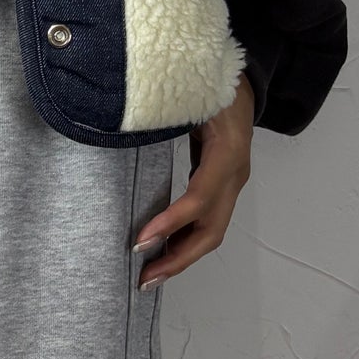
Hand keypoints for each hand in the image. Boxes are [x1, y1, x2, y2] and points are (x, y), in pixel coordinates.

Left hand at [133, 71, 253, 288]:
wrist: (239, 79)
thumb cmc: (209, 82)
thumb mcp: (188, 96)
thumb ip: (161, 115)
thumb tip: (120, 129)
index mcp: (227, 151)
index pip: (199, 198)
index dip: (171, 222)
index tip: (139, 242)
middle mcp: (235, 173)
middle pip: (212, 230)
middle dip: (177, 258)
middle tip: (144, 278)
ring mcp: (234, 182)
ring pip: (212, 232)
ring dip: (181, 256)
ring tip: (149, 275)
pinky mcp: (225, 186)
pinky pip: (208, 222)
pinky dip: (185, 240)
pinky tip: (162, 250)